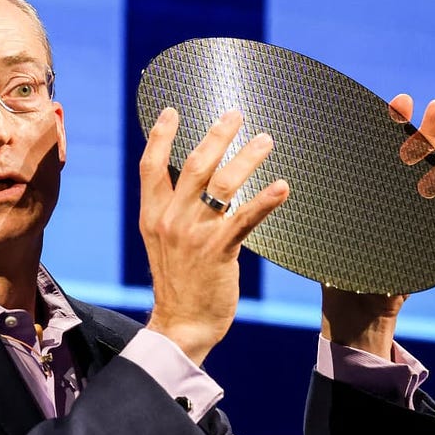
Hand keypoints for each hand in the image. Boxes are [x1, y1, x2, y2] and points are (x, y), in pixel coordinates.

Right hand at [139, 108, 289, 365]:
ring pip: (221, 184)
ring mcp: (192, 234)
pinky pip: (244, 218)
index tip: (171, 110)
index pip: (151, 167)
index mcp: (152, 216)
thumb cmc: (179, 283)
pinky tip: (283, 186)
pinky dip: (265, 200)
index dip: (161, 136)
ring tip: (266, 140)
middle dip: (215, 136)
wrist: (181, 324)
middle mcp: (169, 220)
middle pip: (192, 166)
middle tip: (235, 114)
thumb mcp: (164, 243)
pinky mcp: (218, 250)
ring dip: (246, 158)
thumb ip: (174, 213)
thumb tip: (195, 186)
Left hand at [321, 95, 434, 357]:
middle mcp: (399, 199)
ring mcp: (420, 217)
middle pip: (417, 160)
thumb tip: (290, 172)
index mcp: (372, 193)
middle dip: (425, 132)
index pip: (383, 153)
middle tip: (431, 105)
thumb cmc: (334, 266)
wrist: (352, 307)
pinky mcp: (434, 239)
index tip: (396, 103)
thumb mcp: (328, 229)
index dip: (392, 127)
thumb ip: (325, 202)